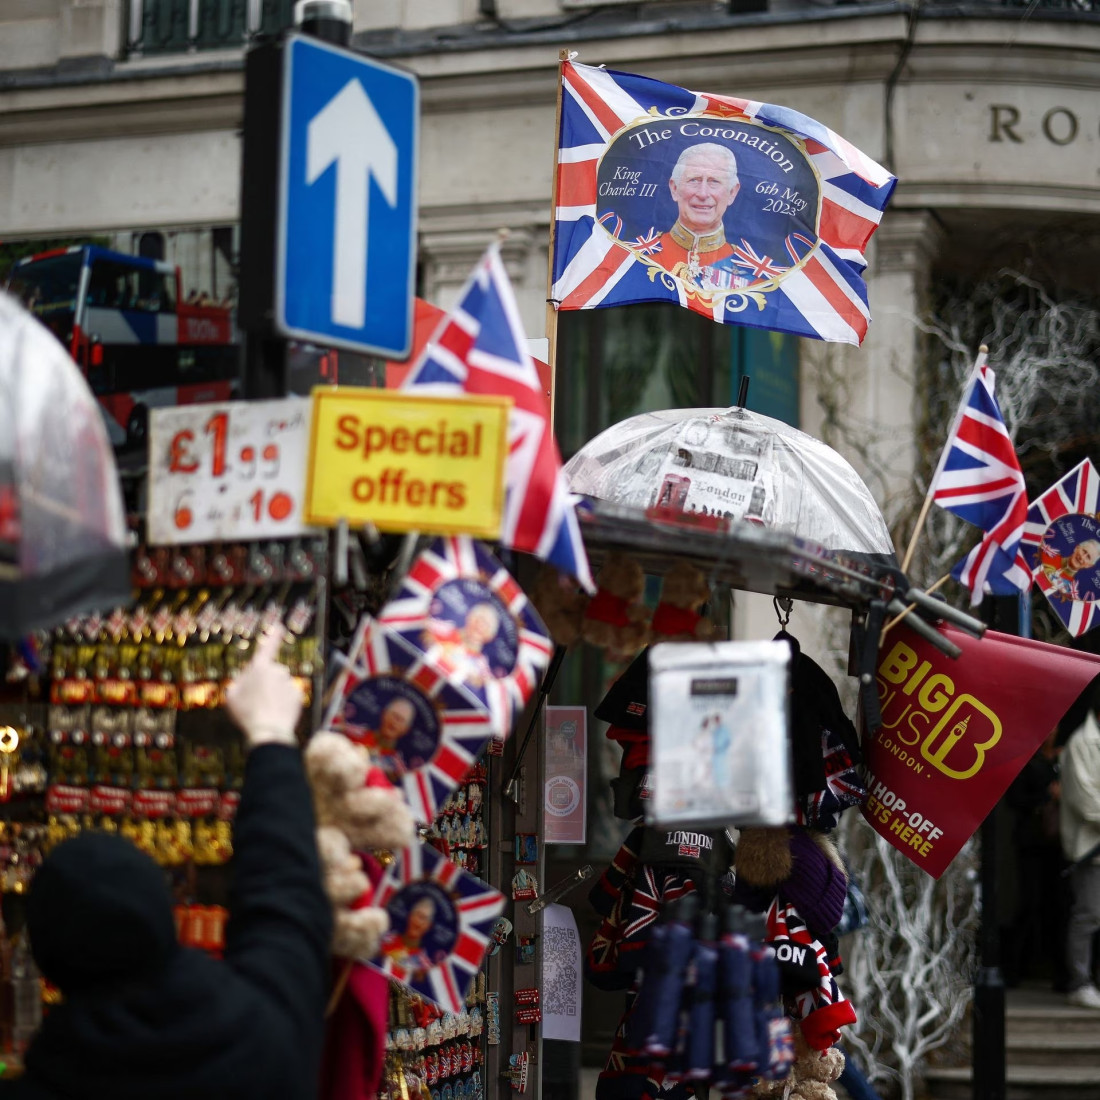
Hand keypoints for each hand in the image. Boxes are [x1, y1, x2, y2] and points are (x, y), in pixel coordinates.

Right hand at [225, 627, 302, 747]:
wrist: (268, 730)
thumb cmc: (246, 713)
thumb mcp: (231, 696)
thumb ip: (239, 682)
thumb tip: (247, 679)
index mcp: (259, 668)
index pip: (267, 648)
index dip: (273, 636)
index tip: (279, 625)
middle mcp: (277, 671)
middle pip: (271, 674)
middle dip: (265, 683)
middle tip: (256, 701)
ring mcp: (289, 683)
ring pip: (280, 686)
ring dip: (274, 694)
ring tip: (265, 709)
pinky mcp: (298, 694)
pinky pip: (289, 696)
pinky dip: (283, 703)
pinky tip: (275, 713)